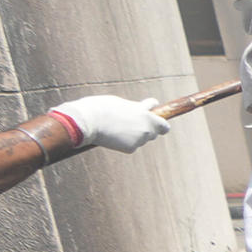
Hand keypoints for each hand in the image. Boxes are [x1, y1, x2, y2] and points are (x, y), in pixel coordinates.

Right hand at [47, 94, 170, 153]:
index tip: (154, 120)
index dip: (158, 123)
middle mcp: (147, 129)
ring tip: (117, 126)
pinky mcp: (130, 149)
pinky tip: (113, 135)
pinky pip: (131, 145)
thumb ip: (138, 108)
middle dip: (147, 128)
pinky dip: (125, 142)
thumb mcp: (124, 103)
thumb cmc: (103, 107)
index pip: (163, 125)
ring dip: (134, 134)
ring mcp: (139, 140)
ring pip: (141, 139)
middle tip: (130, 123)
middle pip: (154, 133)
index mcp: (147, 115)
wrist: (88, 120)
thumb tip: (148, 107)